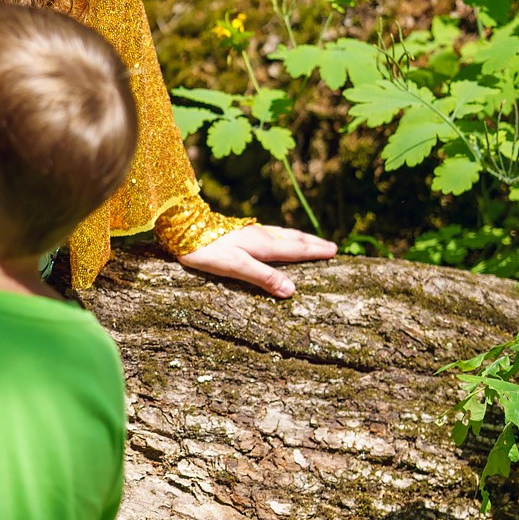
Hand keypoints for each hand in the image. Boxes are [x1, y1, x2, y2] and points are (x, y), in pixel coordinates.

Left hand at [178, 224, 335, 300]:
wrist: (184, 229)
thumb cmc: (208, 251)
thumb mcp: (236, 267)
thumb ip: (263, 278)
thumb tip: (291, 290)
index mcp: (264, 245)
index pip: (296, 249)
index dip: (315, 252)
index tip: (334, 252)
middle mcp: (261, 236)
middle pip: (293, 239)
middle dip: (313, 244)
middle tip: (332, 247)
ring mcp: (251, 233)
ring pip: (283, 235)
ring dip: (300, 239)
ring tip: (312, 242)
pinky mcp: (241, 232)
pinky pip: (272, 234)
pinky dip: (284, 237)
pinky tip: (278, 239)